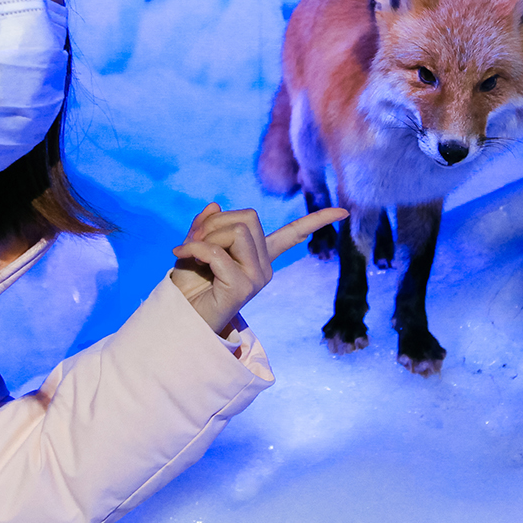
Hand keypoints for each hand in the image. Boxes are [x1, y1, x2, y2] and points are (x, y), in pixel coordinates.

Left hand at [170, 203, 350, 336]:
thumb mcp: (194, 246)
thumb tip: (214, 205)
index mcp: (259, 256)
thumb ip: (205, 225)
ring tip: (190, 251)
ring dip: (206, 236)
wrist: (179, 316)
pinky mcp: (243, 288)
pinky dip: (195, 248)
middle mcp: (264, 267)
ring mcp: (257, 278)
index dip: (317, 220)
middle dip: (216, 223)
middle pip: (249, 218)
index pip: (294, 234)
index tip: (344, 212)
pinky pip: (218, 253)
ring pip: (237, 231)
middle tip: (195, 241)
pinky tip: (182, 254)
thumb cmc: (187, 285)